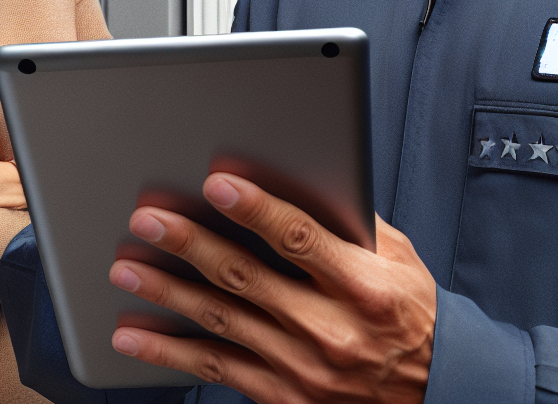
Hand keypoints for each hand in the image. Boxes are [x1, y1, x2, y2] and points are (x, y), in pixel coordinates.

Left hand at [106, 172, 436, 403]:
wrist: (431, 392)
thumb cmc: (410, 314)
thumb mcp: (399, 259)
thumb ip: (351, 221)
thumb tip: (301, 176)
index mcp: (363, 286)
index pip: (301, 239)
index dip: (257, 209)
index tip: (218, 183)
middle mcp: (331, 329)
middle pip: (248, 278)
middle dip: (191, 245)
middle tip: (148, 220)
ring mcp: (303, 368)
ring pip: (221, 323)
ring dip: (167, 294)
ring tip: (126, 269)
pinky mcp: (283, 396)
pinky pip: (216, 370)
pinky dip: (170, 352)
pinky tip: (134, 335)